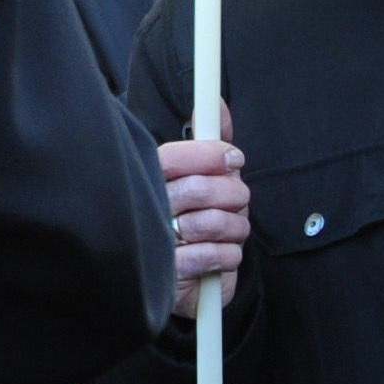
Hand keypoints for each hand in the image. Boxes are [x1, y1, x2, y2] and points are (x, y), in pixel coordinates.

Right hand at [158, 134, 248, 318]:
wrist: (187, 280)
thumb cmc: (195, 219)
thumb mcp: (202, 176)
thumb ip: (210, 140)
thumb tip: (216, 103)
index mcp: (148, 179)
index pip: (173, 158)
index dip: (208, 155)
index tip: (233, 158)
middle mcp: (146, 207)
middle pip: (199, 189)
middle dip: (233, 195)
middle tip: (238, 201)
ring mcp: (156, 243)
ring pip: (213, 223)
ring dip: (235, 228)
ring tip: (230, 231)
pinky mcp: (171, 275)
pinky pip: (216, 255)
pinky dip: (230, 255)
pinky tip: (221, 255)